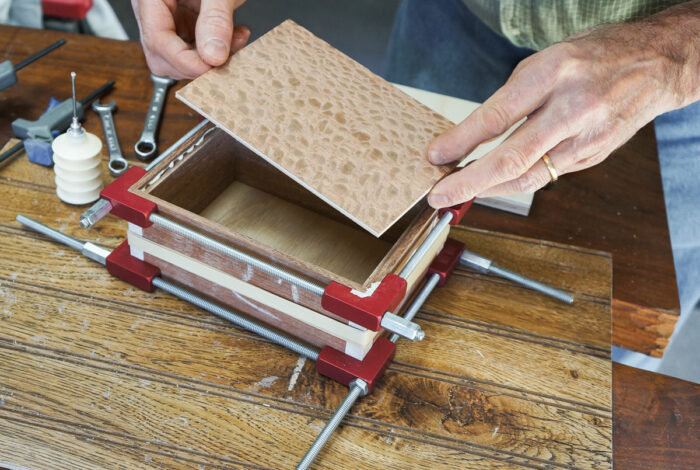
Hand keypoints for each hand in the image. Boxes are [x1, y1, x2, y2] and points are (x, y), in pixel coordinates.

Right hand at [131, 0, 249, 78]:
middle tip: (223, 60)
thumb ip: (216, 18)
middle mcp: (153, 9)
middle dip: (194, 65)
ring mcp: (169, 18)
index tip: (211, 68)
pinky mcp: (185, 23)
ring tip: (235, 41)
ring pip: (178, 58)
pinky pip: (196, 49)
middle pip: (160, 55)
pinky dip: (218, 50)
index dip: (184, 61)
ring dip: (209, 60)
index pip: (157, 39)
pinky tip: (236, 37)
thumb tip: (213, 56)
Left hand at [426, 4, 698, 208]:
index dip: (461, 141)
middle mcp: (572, 109)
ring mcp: (586, 138)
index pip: (497, 116)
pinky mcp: (594, 156)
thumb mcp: (548, 59)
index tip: (435, 156)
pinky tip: (497, 184)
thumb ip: (513, 96)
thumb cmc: (598, 55)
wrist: (660, 65)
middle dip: (469, 182)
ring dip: (489, 189)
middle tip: (439, 195)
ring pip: (528, 178)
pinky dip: (516, 182)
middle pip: (512, 158)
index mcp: (554, 74)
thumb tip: (472, 134)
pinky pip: (547, 176)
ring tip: (459, 192)